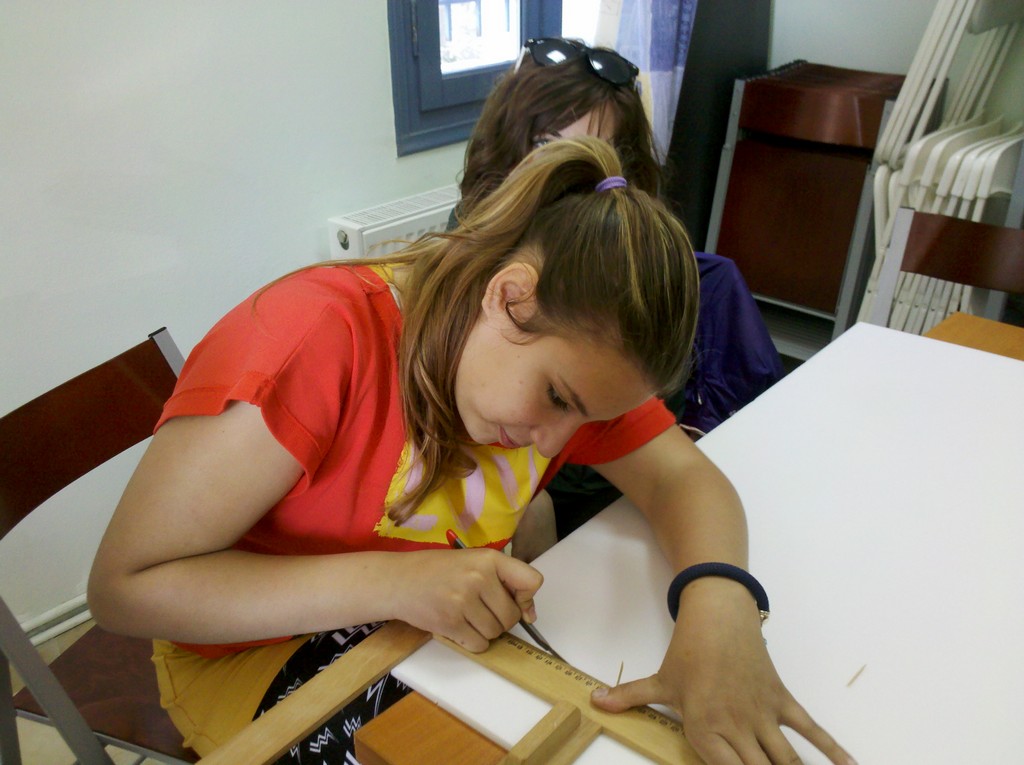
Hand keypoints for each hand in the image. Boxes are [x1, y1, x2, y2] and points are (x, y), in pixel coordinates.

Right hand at [394, 548, 542, 651]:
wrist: (398, 580)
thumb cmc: (437, 571)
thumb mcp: (472, 563)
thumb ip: (503, 582)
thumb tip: (530, 615)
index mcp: (488, 559)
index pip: (532, 581)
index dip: (526, 598)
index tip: (515, 602)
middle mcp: (479, 577)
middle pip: (511, 616)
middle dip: (501, 620)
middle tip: (481, 611)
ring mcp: (463, 601)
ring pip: (495, 633)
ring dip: (485, 632)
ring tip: (466, 617)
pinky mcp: (450, 623)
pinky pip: (478, 645)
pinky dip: (473, 643)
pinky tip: (459, 628)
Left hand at [591, 578, 854, 764]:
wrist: (719, 614)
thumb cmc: (688, 651)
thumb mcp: (659, 680)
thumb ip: (630, 697)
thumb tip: (594, 702)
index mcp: (705, 730)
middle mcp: (737, 728)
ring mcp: (763, 716)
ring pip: (786, 760)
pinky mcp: (782, 701)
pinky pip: (809, 729)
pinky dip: (831, 749)